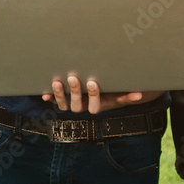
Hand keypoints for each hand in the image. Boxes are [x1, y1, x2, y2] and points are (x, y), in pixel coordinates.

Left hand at [42, 76, 164, 113]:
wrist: (99, 94)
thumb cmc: (110, 92)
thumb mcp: (118, 94)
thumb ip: (127, 95)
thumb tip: (139, 95)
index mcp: (97, 105)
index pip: (95, 105)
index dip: (93, 95)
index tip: (93, 82)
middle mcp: (83, 106)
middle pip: (77, 105)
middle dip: (75, 92)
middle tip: (74, 77)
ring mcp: (72, 104)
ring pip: (64, 105)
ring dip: (60, 95)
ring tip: (57, 82)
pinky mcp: (62, 100)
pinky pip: (54, 102)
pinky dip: (49, 97)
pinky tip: (44, 93)